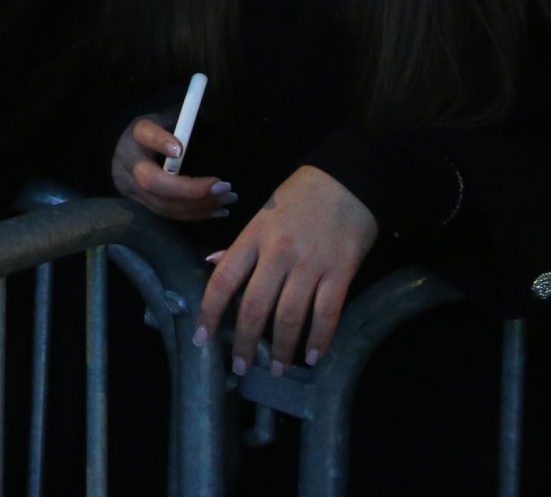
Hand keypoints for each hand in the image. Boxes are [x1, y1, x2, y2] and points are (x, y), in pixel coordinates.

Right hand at [110, 113, 237, 222]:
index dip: (159, 142)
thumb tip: (216, 114)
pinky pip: (167, 214)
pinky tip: (216, 210)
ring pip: (162, 204)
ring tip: (228, 199)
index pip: (144, 134)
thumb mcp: (167, 119)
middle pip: (152, 181)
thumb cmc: (157, 133)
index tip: (179, 149)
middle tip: (225, 187)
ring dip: (199, 205)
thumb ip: (186, 120)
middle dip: (191, 189)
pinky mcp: (139, 205)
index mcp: (136, 134)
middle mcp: (128, 163)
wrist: (126, 152)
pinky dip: (193, 214)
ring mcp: (130, 188)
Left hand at [194, 165, 377, 375]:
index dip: (209, 311)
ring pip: (289, 316)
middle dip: (245, 342)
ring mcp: (310, 265)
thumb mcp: (262, 213)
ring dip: (281, 348)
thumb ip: (241, 244)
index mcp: (253, 237)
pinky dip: (319, 339)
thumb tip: (213, 265)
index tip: (201, 338)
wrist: (349, 181)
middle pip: (254, 306)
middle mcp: (278, 253)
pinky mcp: (340, 273)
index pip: (223, 280)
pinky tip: (312, 357)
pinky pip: (327, 314)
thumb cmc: (300, 196)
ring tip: (277, 369)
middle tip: (240, 366)